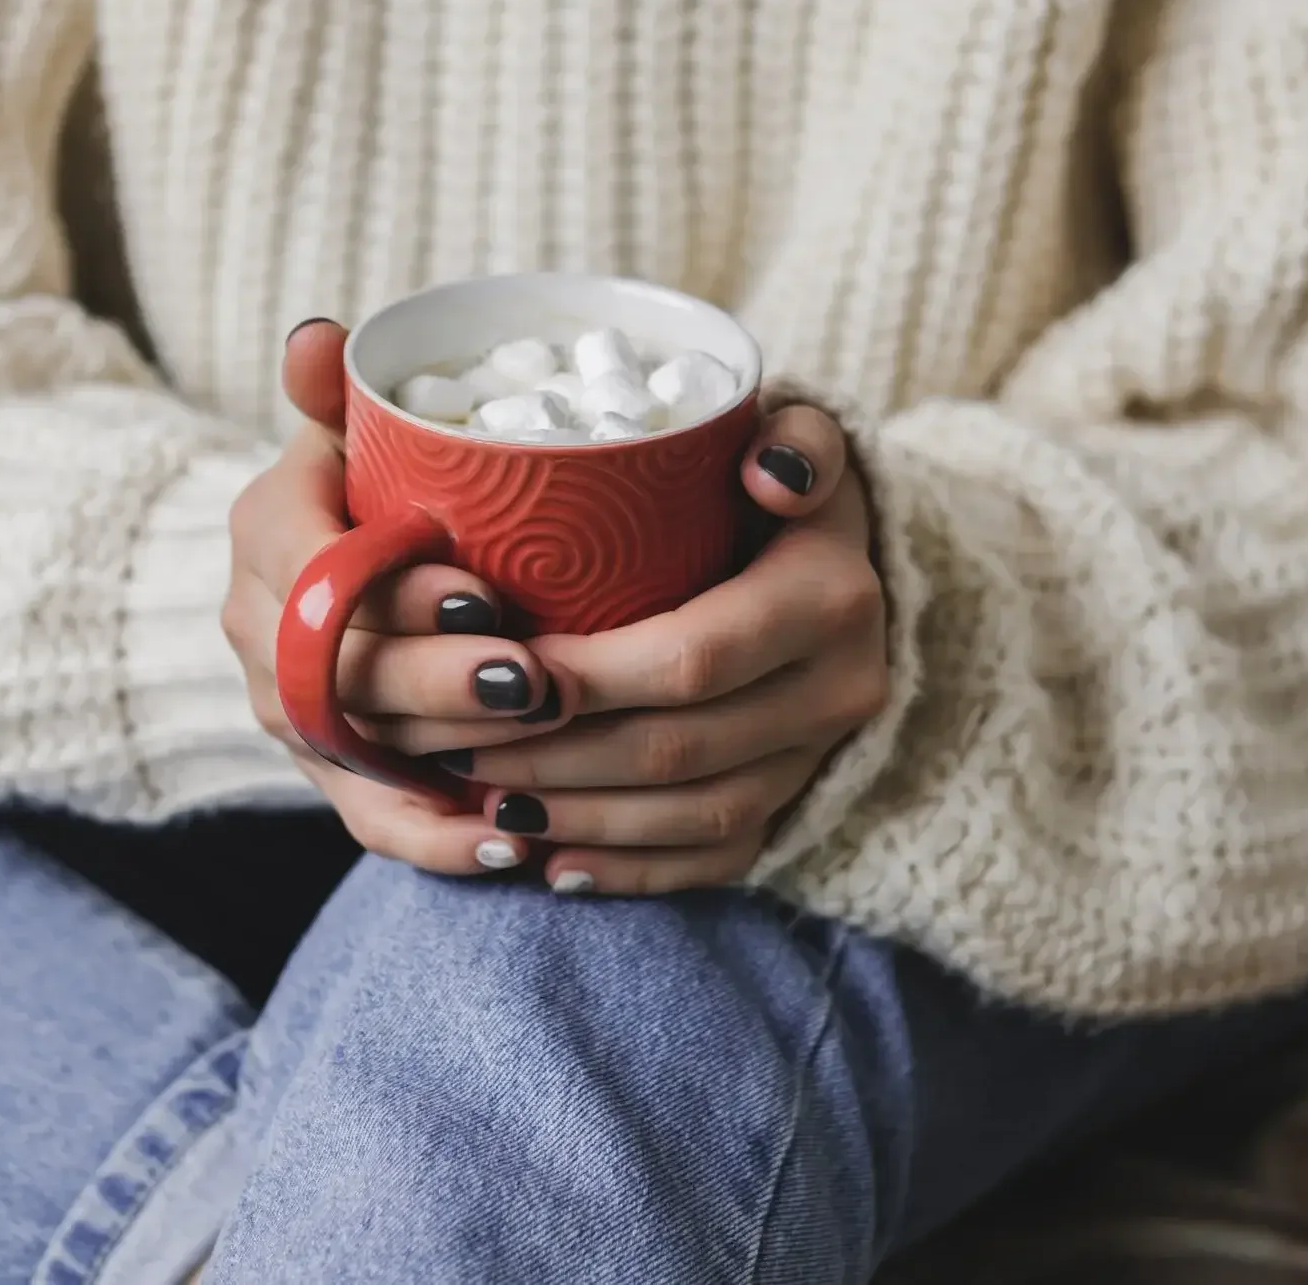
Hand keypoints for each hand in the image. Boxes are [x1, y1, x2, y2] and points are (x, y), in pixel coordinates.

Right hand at [218, 319, 549, 875]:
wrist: (326, 575)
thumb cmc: (366, 486)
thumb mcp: (349, 429)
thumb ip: (340, 389)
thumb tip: (316, 337)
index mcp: (267, 534)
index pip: (318, 571)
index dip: (397, 590)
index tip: (489, 595)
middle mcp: (260, 630)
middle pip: (343, 671)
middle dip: (444, 682)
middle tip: (541, 681)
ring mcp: (288, 711)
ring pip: (364, 747)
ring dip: (455, 755)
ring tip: (546, 757)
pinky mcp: (328, 773)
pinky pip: (371, 821)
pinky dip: (437, 840)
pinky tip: (510, 844)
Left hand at [371, 406, 890, 894]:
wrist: (851, 567)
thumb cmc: (774, 489)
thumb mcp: (796, 438)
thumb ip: (793, 435)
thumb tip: (768, 470)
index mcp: (828, 597)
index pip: (694, 656)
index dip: (591, 677)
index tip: (500, 667)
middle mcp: (839, 689)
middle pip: (680, 747)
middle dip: (558, 755)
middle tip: (456, 744)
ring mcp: (820, 758)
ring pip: (693, 814)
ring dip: (581, 819)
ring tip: (488, 800)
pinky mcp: (799, 802)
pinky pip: (715, 859)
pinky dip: (631, 871)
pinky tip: (552, 866)